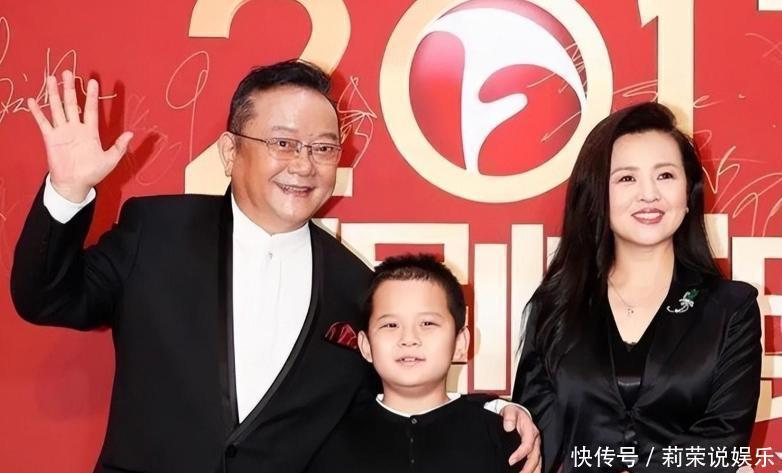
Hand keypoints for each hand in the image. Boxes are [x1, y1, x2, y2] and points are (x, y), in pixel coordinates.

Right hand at [28, 71, 132, 201]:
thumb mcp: (110, 160)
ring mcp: (62, 132)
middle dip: (70, 88)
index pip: (91, 109)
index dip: (91, 95)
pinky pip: (43, 122)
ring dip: (54, 93)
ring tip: (52, 78)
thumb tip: (131, 133)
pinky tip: (33, 100)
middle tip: (69, 72)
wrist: (75, 184)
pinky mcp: (51, 138)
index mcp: (90, 131)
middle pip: (72, 103)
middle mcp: (75, 128)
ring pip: (57, 108)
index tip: (93, 81)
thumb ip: (119, 146)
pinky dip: (38, 112)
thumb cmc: (93, 173)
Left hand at [500, 404, 540, 472]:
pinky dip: (533, 471)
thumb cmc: (513, 413)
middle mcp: (536, 440)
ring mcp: (536, 447)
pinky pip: (537, 464)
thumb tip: (508, 427)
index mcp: (531, 430)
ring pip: (538, 463)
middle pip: (535, 458)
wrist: (516, 414)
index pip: (528, 445)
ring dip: (532, 472)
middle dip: (527, 469)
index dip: (520, 454)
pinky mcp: (534, 451)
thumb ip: (509, 417)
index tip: (511, 461)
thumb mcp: (510, 410)